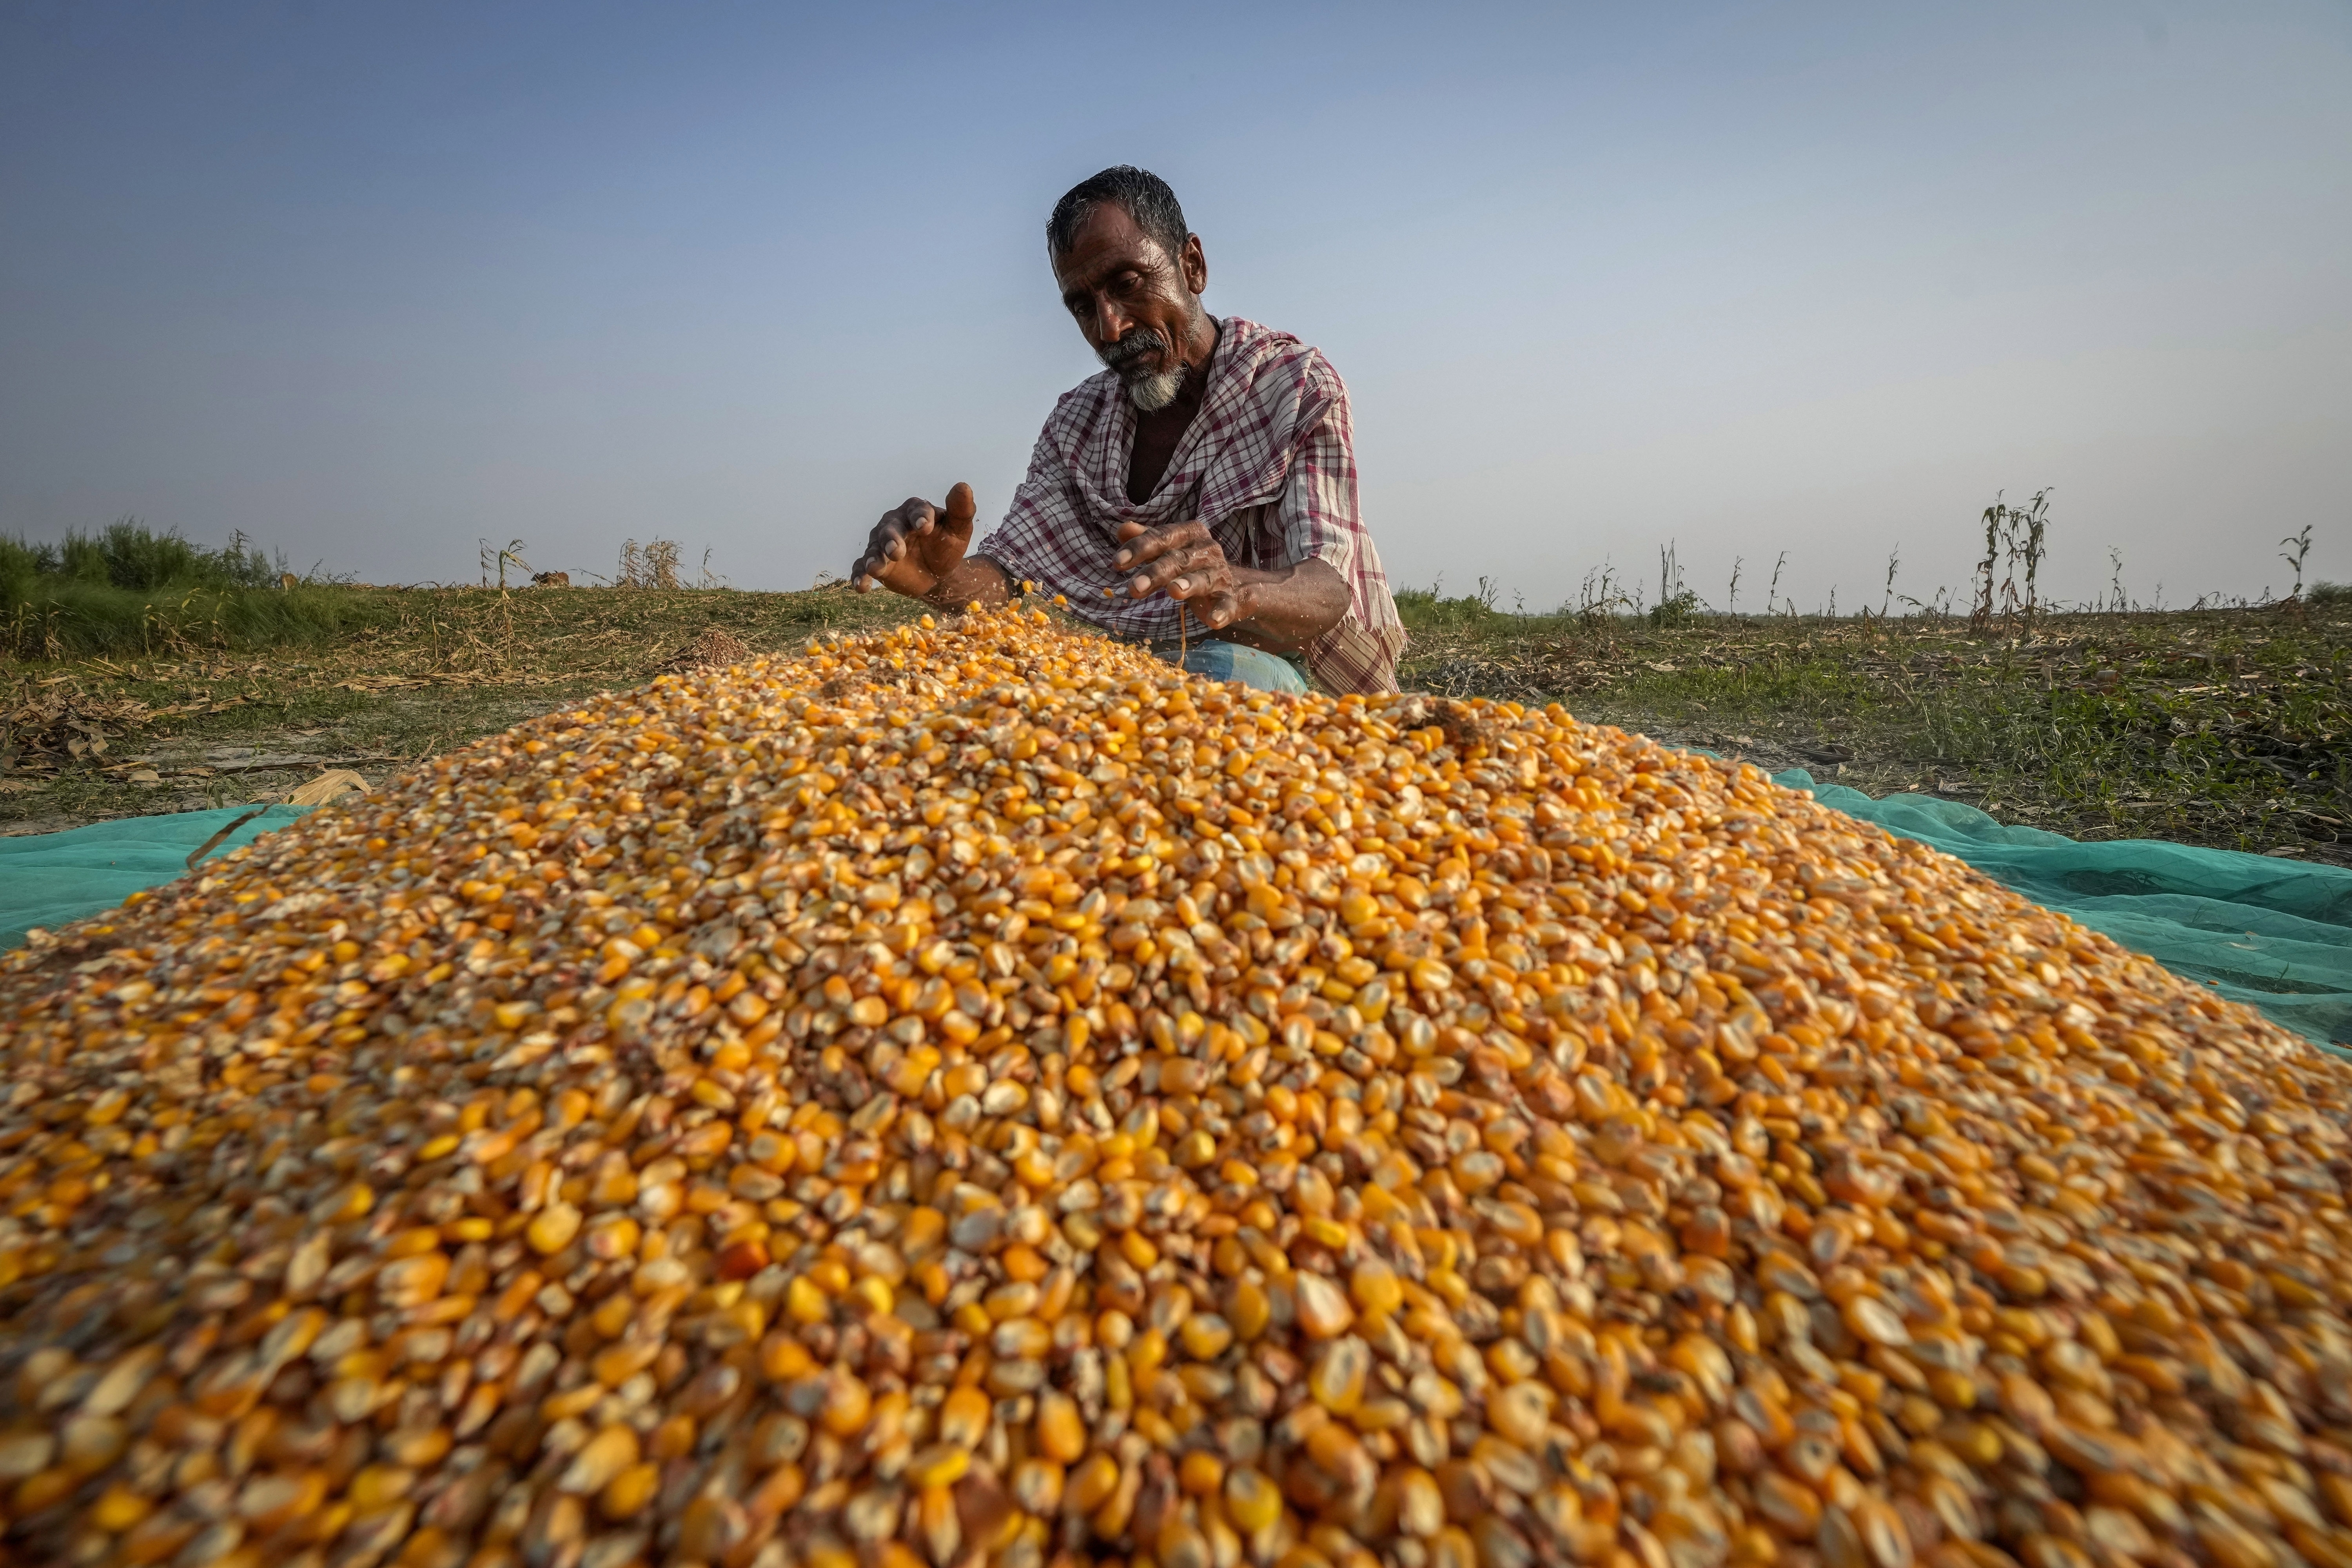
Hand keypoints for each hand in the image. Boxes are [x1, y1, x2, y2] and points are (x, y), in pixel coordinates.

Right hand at [853, 484, 976, 597]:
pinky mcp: (876, 563)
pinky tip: (861, 586)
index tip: (924, 527)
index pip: (915, 510)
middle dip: (891, 539)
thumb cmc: (946, 546)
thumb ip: (961, 510)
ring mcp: (881, 544)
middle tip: (895, 551)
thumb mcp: (958, 530)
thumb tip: (963, 486)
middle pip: (889, 528)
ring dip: (874, 557)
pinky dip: (860, 576)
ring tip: (875, 568)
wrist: (937, 573)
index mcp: (915, 511)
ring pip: (874, 547)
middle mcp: (894, 524)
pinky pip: (863, 567)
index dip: (919, 517)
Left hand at [1113, 519, 1242, 628]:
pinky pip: (1226, 604)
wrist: (1237, 585)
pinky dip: (1221, 612)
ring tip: (1174, 591)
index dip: (1139, 548)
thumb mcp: (1170, 549)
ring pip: (1202, 579)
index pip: (1162, 537)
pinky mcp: (1230, 598)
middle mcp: (1206, 551)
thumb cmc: (1193, 565)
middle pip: (1179, 559)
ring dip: (1188, 584)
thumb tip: (1123, 529)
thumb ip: (1149, 540)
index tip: (1117, 563)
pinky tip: (1213, 621)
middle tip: (1134, 587)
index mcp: (1190, 534)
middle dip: (1156, 572)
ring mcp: (1220, 575)